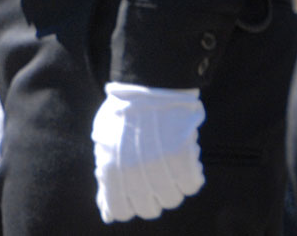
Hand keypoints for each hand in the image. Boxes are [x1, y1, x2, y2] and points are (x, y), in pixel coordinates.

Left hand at [92, 82, 204, 222]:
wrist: (148, 85)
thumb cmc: (123, 115)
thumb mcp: (103, 142)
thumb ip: (105, 177)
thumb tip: (106, 211)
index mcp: (110, 167)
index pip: (119, 210)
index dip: (127, 208)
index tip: (133, 198)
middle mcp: (134, 171)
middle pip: (149, 210)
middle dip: (151, 199)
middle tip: (153, 179)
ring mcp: (159, 164)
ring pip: (172, 200)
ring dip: (172, 187)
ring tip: (168, 166)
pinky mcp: (183, 155)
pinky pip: (192, 185)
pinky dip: (191, 177)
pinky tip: (184, 161)